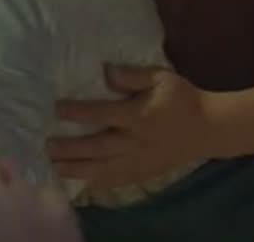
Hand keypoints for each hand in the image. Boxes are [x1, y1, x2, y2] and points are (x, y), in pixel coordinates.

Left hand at [47, 65, 213, 191]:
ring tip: (54, 167)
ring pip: (103, 168)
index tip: (57, 109)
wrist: (207, 129)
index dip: (79, 112)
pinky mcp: (142, 173)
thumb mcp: (162, 78)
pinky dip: (96, 183)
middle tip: (47, 146)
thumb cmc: (182, 99)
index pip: (104, 114)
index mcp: (139, 116)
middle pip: (98, 147)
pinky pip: (116, 181)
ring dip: (77, 168)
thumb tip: (107, 71)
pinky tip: (78, 183)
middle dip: (71, 148)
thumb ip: (133, 75)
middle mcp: (135, 141)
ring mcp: (138, 161)